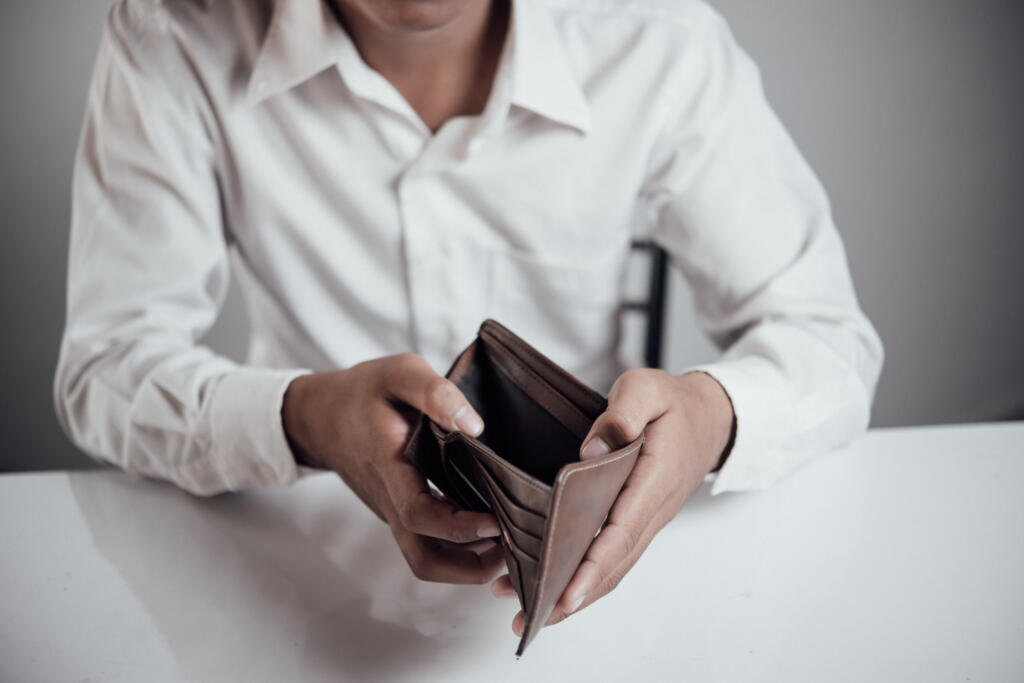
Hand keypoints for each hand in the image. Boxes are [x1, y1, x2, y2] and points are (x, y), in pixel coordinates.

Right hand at [282, 353, 505, 583]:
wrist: (321, 415)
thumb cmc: (363, 392)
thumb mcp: (398, 373)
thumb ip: (435, 393)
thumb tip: (474, 425)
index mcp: (388, 465)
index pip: (418, 515)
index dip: (459, 528)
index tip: (496, 521)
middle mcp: (389, 499)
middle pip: (424, 560)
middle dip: (470, 568)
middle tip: (513, 550)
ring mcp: (392, 510)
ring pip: (426, 558)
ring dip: (468, 563)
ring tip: (509, 542)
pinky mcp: (398, 511)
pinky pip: (426, 542)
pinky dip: (458, 546)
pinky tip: (488, 525)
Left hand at [490, 369, 734, 634]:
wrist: (711, 417)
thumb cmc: (673, 403)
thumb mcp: (646, 389)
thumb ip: (621, 413)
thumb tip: (589, 451)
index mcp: (654, 479)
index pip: (622, 530)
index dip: (593, 564)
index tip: (566, 591)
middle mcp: (653, 509)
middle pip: (615, 563)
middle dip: (575, 595)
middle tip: (532, 619)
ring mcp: (648, 519)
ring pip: (615, 567)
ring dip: (578, 594)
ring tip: (533, 614)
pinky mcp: (640, 520)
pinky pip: (615, 555)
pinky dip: (588, 577)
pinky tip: (557, 586)